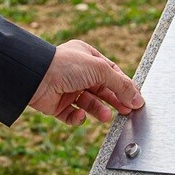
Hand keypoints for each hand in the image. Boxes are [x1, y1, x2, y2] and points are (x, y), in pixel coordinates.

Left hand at [28, 40, 143, 125]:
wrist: (36, 78)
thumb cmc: (67, 65)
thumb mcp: (100, 70)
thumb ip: (121, 85)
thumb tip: (138, 99)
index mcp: (87, 56)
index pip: (111, 71)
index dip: (124, 85)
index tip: (136, 99)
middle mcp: (77, 72)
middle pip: (102, 89)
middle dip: (114, 100)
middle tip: (127, 111)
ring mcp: (67, 88)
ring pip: (89, 103)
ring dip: (99, 110)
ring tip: (106, 116)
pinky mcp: (57, 104)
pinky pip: (72, 115)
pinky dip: (77, 118)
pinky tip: (80, 115)